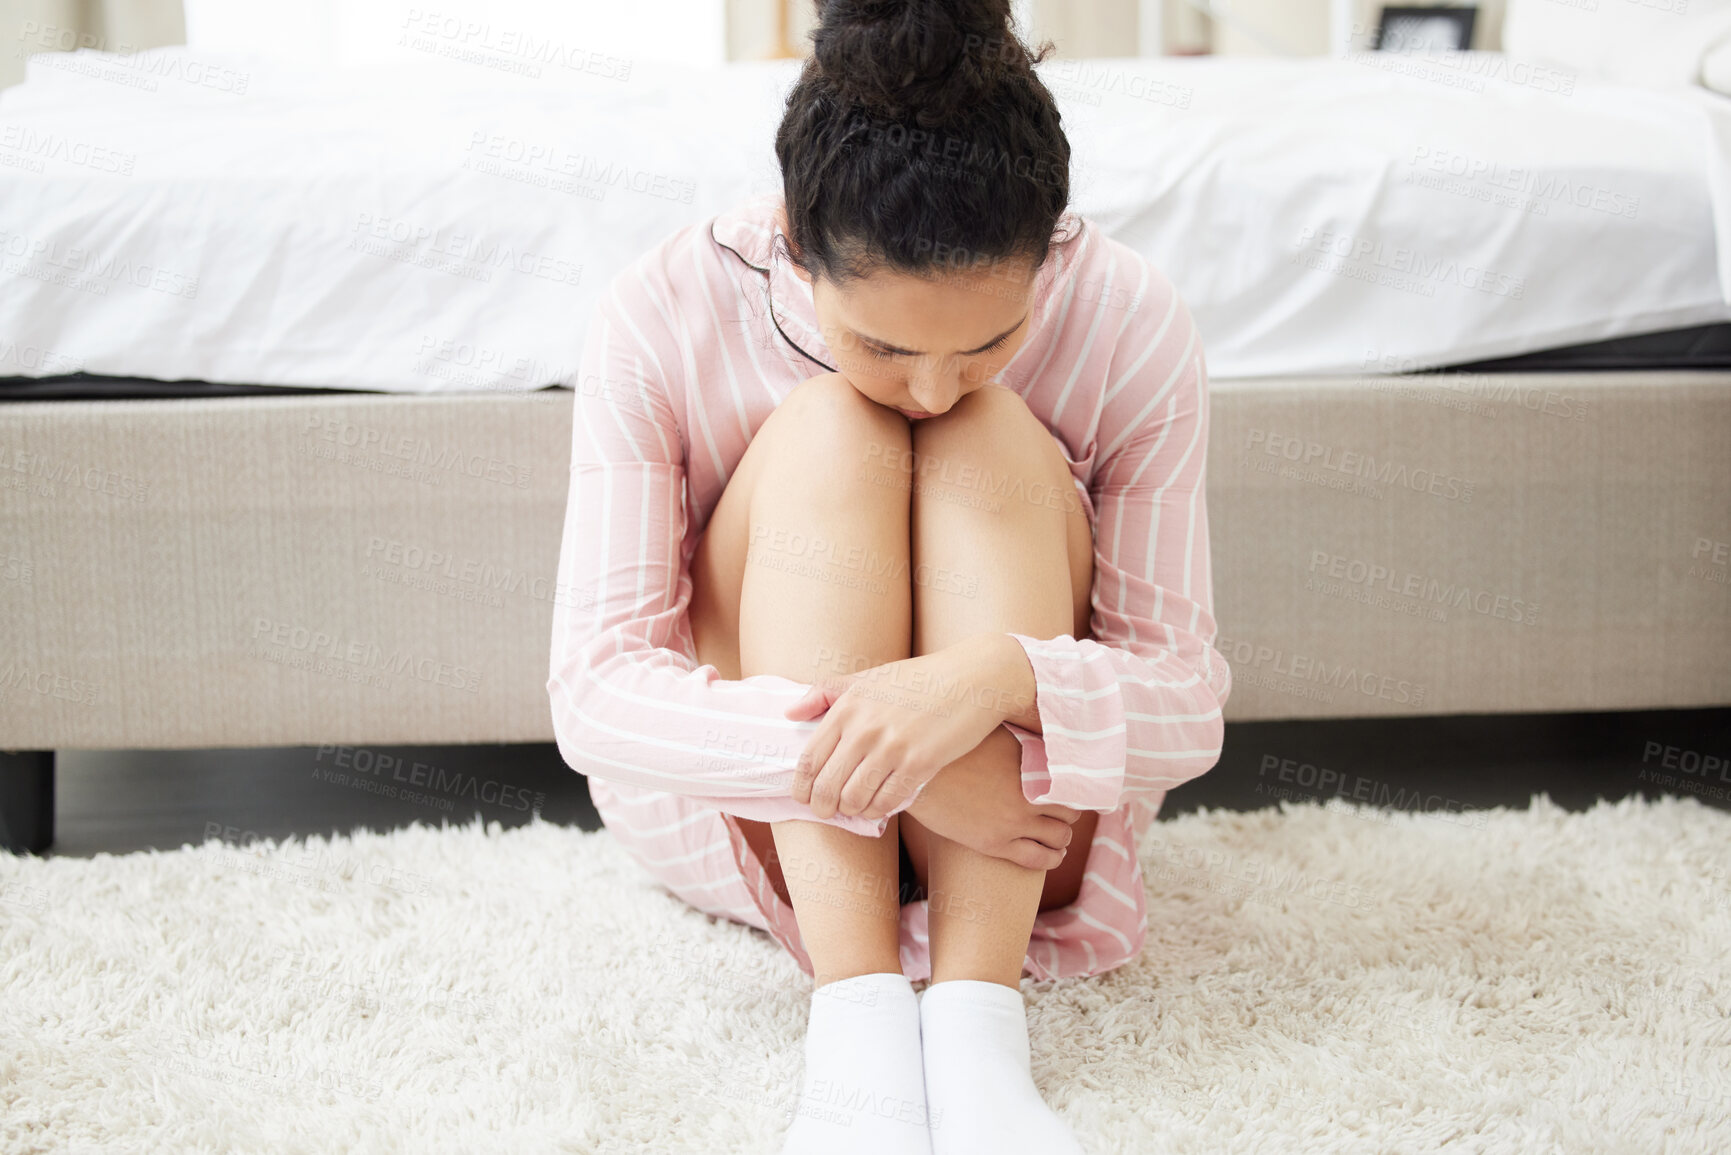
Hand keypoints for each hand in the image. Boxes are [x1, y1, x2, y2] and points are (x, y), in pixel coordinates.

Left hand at [783, 637, 1019, 821]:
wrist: (972, 679)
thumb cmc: (918, 679)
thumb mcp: (868, 678)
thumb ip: (825, 693)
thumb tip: (789, 714)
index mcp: (847, 707)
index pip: (809, 760)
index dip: (801, 788)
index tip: (804, 798)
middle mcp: (865, 728)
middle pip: (827, 786)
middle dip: (823, 807)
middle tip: (827, 812)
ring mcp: (892, 747)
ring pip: (855, 799)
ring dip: (852, 810)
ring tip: (855, 808)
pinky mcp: (920, 763)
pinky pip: (888, 801)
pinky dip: (878, 810)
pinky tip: (879, 805)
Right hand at [908, 726, 1082, 871]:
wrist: (914, 776)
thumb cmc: (950, 748)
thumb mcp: (990, 732)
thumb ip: (1018, 735)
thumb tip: (1034, 713)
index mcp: (1029, 766)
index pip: (1072, 783)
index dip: (1075, 789)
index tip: (1070, 790)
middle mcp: (1028, 795)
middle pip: (1071, 812)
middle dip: (1069, 814)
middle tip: (1062, 813)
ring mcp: (1013, 822)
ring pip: (1061, 838)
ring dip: (1062, 838)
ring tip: (1057, 835)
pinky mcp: (995, 844)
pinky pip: (1039, 859)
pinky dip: (1051, 857)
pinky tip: (1051, 854)